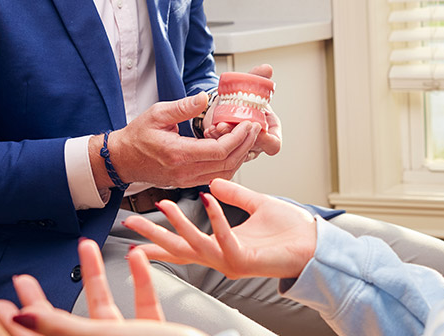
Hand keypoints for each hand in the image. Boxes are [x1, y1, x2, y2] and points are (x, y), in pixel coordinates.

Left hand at [0, 238, 205, 335]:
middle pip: (63, 322)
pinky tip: (139, 257)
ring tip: (89, 247)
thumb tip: (18, 317)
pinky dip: (140, 280)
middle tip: (26, 278)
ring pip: (103, 307)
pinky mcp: (154, 335)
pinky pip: (143, 305)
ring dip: (96, 274)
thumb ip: (61, 327)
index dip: (15, 321)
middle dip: (46, 296)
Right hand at [98, 95, 260, 188]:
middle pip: (227, 164)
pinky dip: (229, 163)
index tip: (248, 123)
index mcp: (178, 154)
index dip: (239, 138)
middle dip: (245, 145)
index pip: (219, 150)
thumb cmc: (137, 136)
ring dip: (240, 156)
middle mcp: (185, 172)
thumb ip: (182, 107)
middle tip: (254, 127)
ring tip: (247, 136)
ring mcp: (187, 180)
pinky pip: (216, 176)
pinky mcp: (188, 182)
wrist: (122, 159)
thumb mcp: (156, 113)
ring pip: (225, 173)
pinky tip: (234, 148)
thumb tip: (203, 98)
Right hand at [123, 178, 316, 280]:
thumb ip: (235, 195)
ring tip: (162, 205)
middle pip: (179, 249)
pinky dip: (215, 219)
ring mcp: (231, 261)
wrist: (315, 243)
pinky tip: (207, 200)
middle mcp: (221, 257)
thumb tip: (212, 183)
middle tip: (129, 224)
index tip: (133, 239)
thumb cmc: (290, 230)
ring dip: (178, 224)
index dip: (159, 241)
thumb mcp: (256, 205)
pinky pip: (225, 239)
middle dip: (153, 237)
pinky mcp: (246, 260)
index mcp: (221, 246)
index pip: (183, 245)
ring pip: (196, 245)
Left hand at [202, 64, 281, 157]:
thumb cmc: (244, 98)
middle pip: (251, 148)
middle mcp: (256, 143)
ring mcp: (241, 149)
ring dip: (223, 138)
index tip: (254, 126)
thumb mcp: (250, 86)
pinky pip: (221, 150)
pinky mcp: (226, 149)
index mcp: (270, 130)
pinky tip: (208, 129)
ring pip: (234, 151)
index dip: (266, 139)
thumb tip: (266, 68)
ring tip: (215, 126)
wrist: (227, 102)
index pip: (274, 144)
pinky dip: (214, 139)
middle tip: (224, 125)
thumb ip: (258, 77)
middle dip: (237, 137)